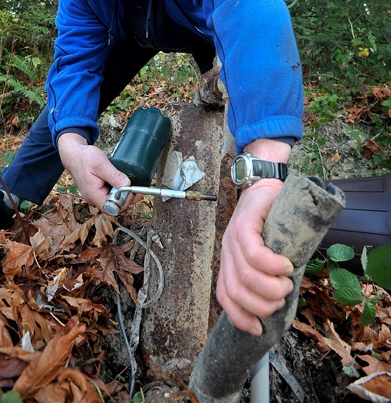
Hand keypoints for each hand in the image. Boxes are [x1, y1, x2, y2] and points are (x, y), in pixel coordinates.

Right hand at [57, 133, 141, 212]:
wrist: (74, 154)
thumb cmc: (84, 158)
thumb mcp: (101, 164)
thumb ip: (114, 175)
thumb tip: (127, 185)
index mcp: (94, 195)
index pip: (112, 208)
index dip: (125, 202)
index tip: (134, 191)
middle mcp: (94, 198)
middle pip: (114, 205)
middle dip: (127, 197)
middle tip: (136, 186)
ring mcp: (95, 194)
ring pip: (113, 199)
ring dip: (123, 193)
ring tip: (131, 182)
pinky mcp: (97, 189)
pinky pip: (110, 193)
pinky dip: (117, 188)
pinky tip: (123, 181)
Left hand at [216, 138, 293, 334]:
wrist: (268, 182)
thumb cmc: (271, 220)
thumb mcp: (267, 250)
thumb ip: (267, 273)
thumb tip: (280, 303)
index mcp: (229, 260)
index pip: (225, 296)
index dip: (239, 317)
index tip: (259, 329)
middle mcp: (227, 250)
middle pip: (236, 290)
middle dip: (260, 305)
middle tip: (281, 299)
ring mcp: (233, 236)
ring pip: (246, 275)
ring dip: (270, 288)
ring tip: (286, 283)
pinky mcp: (244, 222)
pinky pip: (253, 252)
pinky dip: (271, 265)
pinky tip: (285, 266)